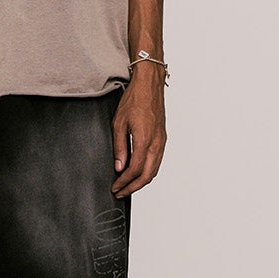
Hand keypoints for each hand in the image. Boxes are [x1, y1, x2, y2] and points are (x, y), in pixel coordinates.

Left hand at [110, 70, 166, 196]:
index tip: (115, 187)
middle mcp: (156, 143)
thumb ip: (119, 147)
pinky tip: (139, 172)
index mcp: (144, 140)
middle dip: (133, 187)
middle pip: (147, 175)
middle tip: (121, 192)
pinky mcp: (162, 139)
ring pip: (154, 170)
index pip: (134, 170)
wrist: (149, 85)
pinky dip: (148, 171)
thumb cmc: (134, 99)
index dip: (123, 182)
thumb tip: (119, 167)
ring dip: (141, 181)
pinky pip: (157, 161)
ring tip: (128, 186)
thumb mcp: (119, 123)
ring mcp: (161, 141)